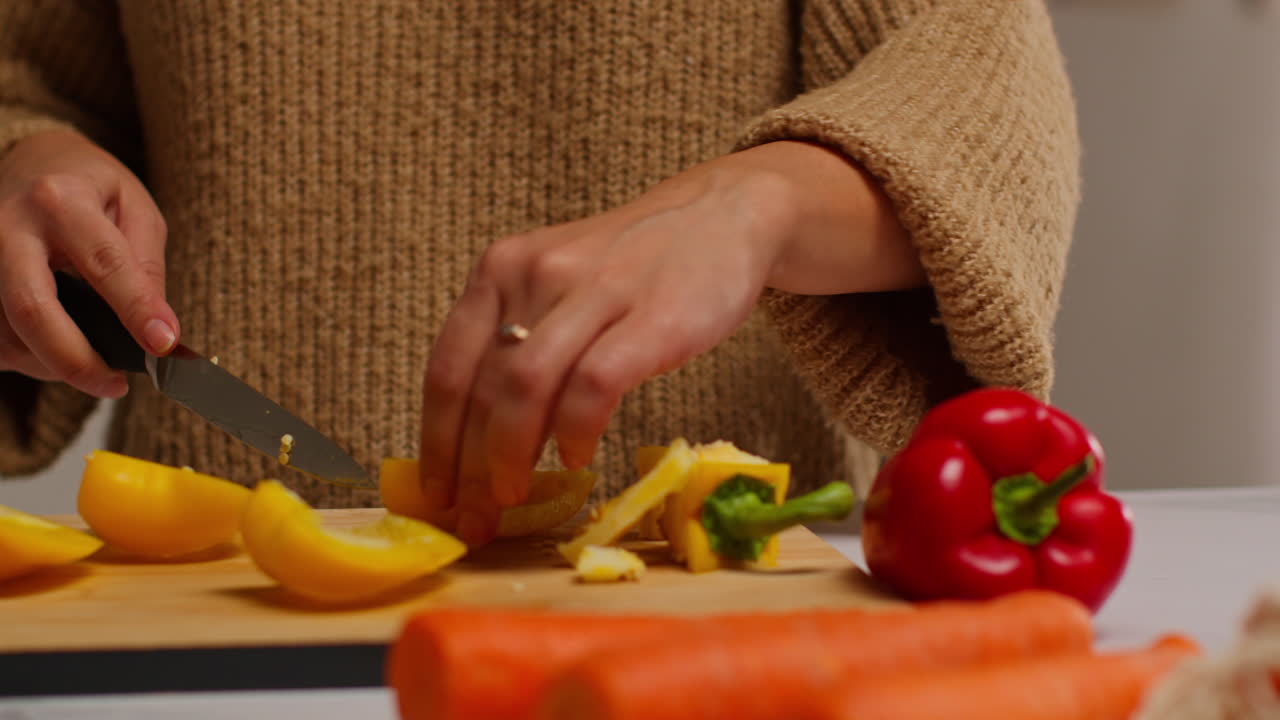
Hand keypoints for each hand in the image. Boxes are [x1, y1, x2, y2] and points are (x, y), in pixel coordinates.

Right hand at [0, 130, 176, 397]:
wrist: (31, 162)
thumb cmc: (90, 188)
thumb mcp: (135, 210)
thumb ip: (145, 268)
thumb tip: (159, 331)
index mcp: (62, 201)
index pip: (104, 263)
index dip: (135, 309)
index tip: (163, 345)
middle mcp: (9, 226)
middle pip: (32, 307)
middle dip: (75, 359)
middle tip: (115, 385)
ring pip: (8, 334)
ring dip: (53, 364)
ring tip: (91, 361)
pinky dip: (28, 357)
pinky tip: (54, 347)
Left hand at [420, 141, 921, 545]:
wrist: (723, 215)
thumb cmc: (635, 264)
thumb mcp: (559, 285)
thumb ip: (520, 343)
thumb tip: (482, 441)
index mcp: (501, 268)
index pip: (447, 367)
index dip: (435, 441)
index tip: (436, 494)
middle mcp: (536, 274)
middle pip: (481, 387)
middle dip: (468, 466)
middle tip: (473, 520)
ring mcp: (594, 292)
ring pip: (524, 387)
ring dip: (509, 456)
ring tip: (513, 499)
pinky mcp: (650, 317)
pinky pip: (592, 385)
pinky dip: (575, 431)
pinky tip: (575, 458)